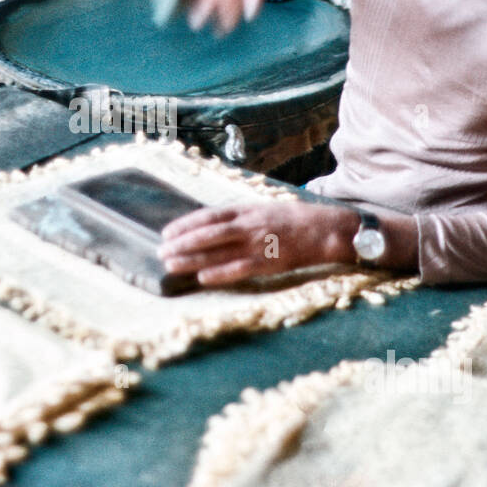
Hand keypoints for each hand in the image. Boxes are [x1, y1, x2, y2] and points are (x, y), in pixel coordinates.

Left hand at [158, 201, 359, 286]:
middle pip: (207, 234)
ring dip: (192, 259)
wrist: (326, 229)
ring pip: (218, 251)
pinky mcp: (268, 263)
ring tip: (171, 265)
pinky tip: (202, 277)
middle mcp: (248, 225)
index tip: (166, 233)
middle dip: (181, 243)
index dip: (185, 224)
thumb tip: (214, 225)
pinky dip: (219, 273)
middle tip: (161, 251)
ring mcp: (257, 244)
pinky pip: (239, 269)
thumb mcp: (264, 209)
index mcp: (247, 209)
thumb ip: (240, 216)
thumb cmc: (295, 219)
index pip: (209, 216)